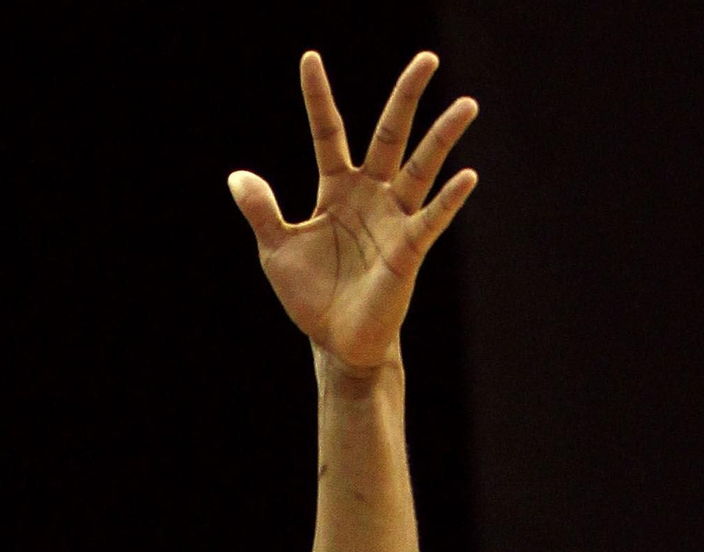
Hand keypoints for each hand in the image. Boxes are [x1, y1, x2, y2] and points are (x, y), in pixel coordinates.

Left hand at [229, 51, 476, 374]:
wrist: (335, 343)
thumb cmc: (310, 296)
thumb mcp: (277, 251)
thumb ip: (262, 212)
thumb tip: (237, 177)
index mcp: (336, 189)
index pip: (328, 133)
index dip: (317, 98)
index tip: (309, 58)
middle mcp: (371, 195)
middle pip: (391, 135)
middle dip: (407, 97)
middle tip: (427, 59)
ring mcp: (393, 219)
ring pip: (422, 168)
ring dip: (443, 138)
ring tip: (466, 105)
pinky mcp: (408, 250)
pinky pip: (431, 219)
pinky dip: (448, 200)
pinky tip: (466, 177)